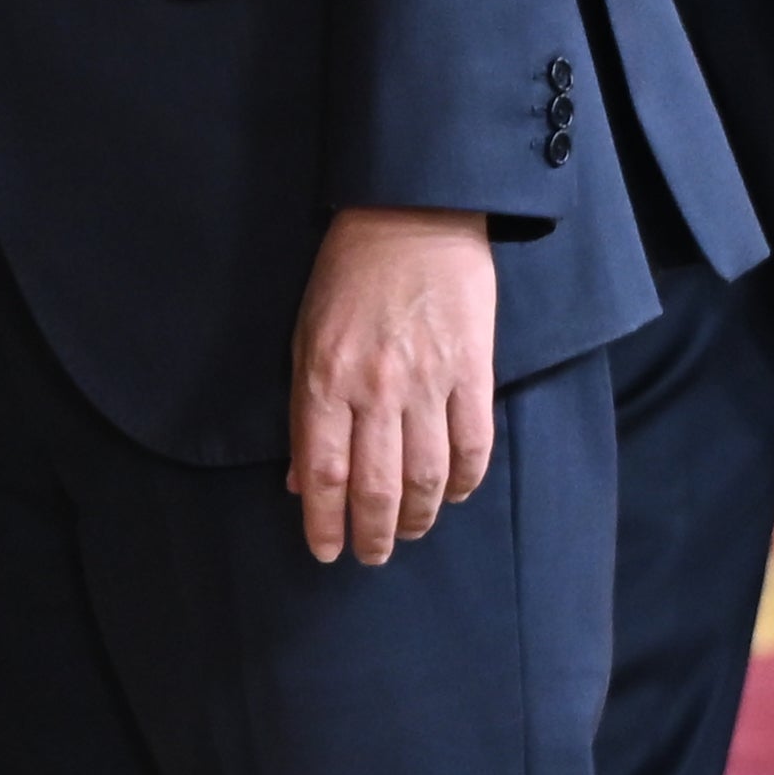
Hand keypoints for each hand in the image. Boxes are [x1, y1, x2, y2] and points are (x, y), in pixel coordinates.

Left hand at [289, 205, 496, 564]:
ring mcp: (428, 382)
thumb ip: (306, 408)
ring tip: (409, 534)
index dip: (322, 520)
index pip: (321, 470)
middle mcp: (375, 387)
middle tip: (371, 557)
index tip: (324, 551)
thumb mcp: (305, 335)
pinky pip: (472, 446)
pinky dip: (464, 481)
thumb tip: (300, 478)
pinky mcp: (473, 372)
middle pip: (375, 485)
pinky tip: (454, 495)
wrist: (411, 217)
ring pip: (427, 476)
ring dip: (418, 517)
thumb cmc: (346, 275)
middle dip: (371, 533)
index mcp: (324, 376)